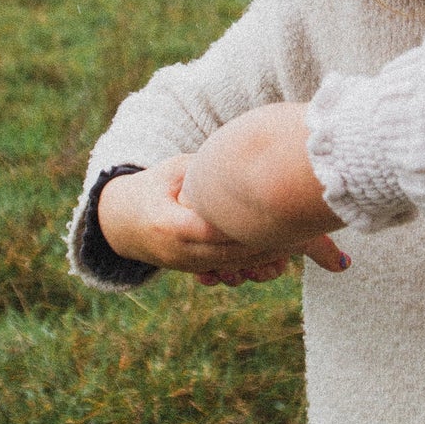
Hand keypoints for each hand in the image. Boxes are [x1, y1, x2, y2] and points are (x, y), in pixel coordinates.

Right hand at [97, 156, 346, 281]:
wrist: (121, 224)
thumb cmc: (152, 187)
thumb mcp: (173, 170)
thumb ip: (204, 168)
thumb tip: (242, 152)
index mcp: (169, 226)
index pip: (214, 229)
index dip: (245, 225)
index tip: (275, 212)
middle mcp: (179, 253)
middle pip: (231, 254)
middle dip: (266, 243)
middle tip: (303, 230)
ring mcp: (188, 267)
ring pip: (235, 267)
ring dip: (266, 257)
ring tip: (299, 243)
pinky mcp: (198, 271)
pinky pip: (231, 271)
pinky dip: (256, 263)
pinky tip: (282, 253)